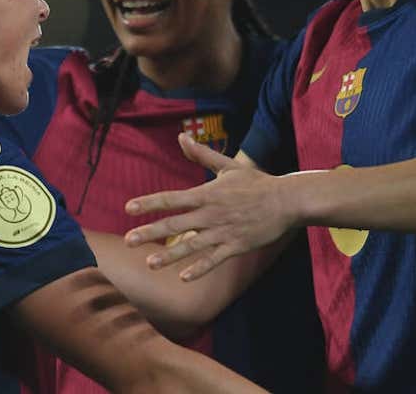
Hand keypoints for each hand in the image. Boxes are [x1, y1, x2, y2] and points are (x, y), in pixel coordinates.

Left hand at [123, 133, 295, 280]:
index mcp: (206, 194)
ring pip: (191, 246)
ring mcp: (223, 232)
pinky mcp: (236, 246)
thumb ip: (202, 154)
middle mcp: (211, 213)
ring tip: (149, 263)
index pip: (171, 198)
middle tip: (128, 240)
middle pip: (175, 224)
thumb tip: (181, 137)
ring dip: (169, 255)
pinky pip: (214, 260)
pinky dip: (199, 269)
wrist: (287, 201)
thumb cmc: (256, 183)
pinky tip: (183, 277)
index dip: (149, 203)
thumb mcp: (228, 166)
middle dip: (150, 232)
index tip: (129, 208)